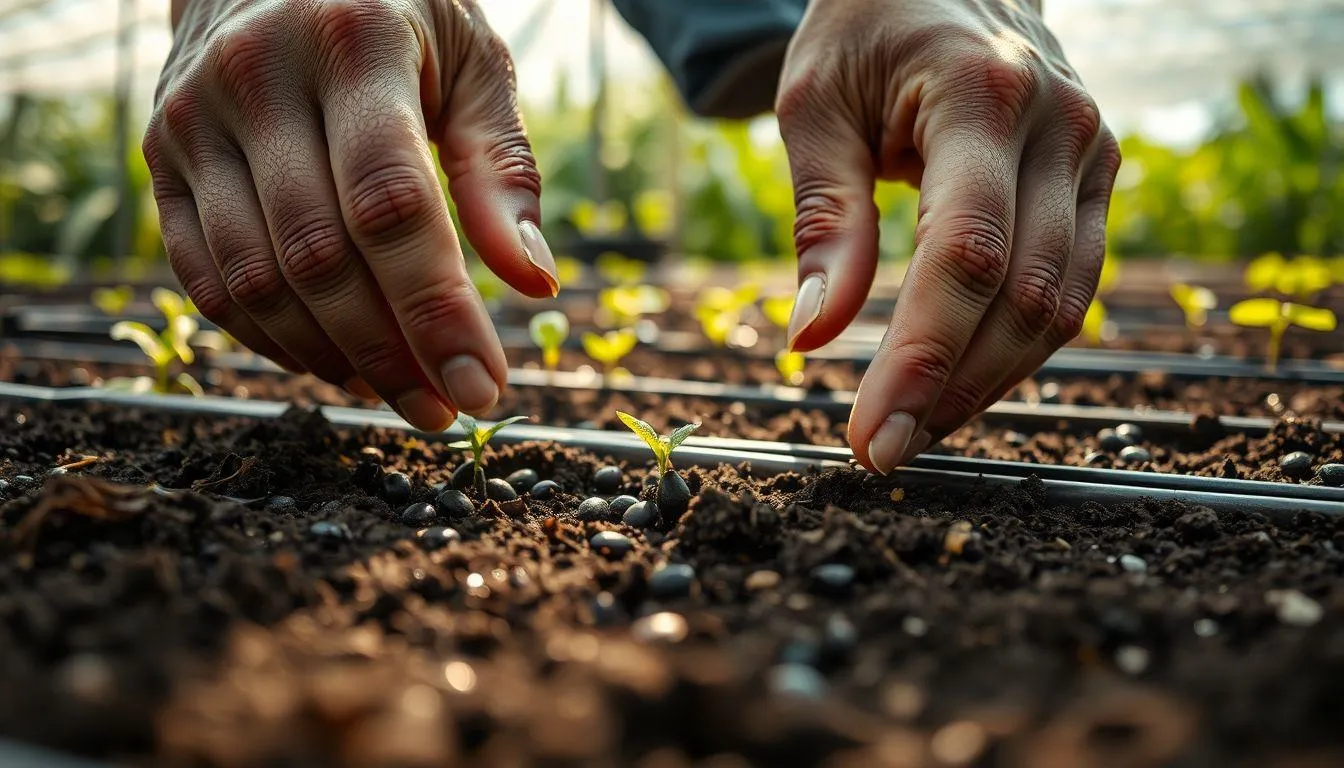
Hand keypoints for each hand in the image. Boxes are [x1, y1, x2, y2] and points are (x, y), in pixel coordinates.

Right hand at [144, 0, 558, 428]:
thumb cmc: (397, 13)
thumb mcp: (472, 62)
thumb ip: (501, 167)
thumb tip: (533, 284)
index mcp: (352, 44)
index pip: (391, 205)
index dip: (437, 311)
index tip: (485, 387)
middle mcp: (256, 78)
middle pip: (320, 256)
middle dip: (393, 354)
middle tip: (448, 411)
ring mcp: (192, 120)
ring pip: (256, 279)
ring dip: (333, 359)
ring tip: (400, 393)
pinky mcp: (158, 159)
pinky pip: (205, 278)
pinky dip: (269, 339)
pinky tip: (332, 362)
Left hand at [776, 0, 1120, 472]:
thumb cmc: (864, 29)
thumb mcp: (814, 105)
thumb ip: (822, 219)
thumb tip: (811, 338)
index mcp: (983, 96)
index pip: (967, 255)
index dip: (921, 358)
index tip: (872, 435)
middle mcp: (1061, 126)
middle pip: (1024, 295)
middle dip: (951, 389)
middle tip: (883, 451)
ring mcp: (1094, 154)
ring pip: (1061, 305)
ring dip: (989, 382)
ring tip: (916, 427)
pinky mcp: (1097, 182)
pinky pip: (1070, 286)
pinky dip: (1016, 346)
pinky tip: (960, 379)